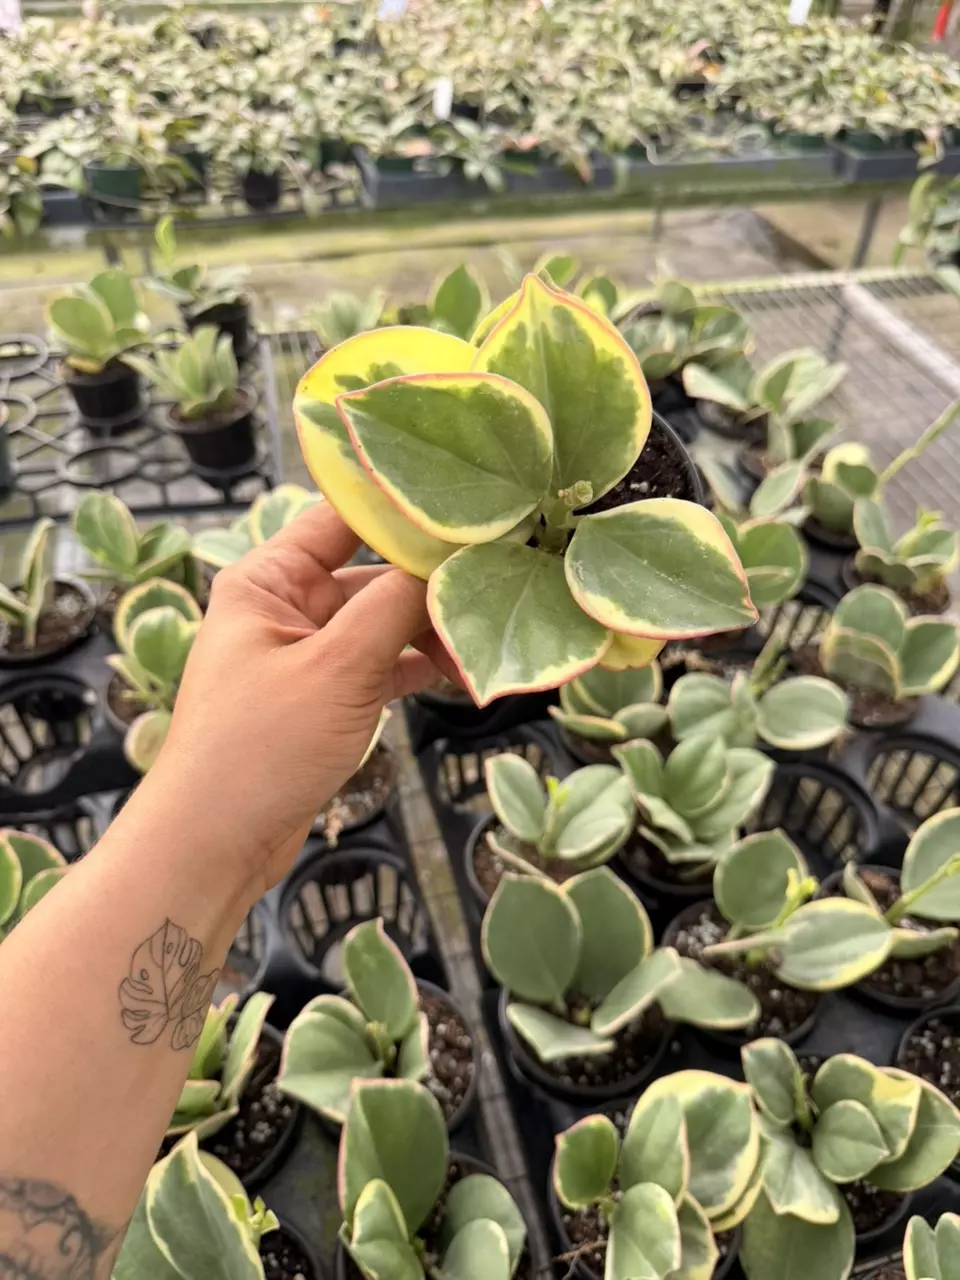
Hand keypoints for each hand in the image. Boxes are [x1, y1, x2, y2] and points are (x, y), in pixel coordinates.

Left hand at [140, 501, 451, 901]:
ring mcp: (306, 653)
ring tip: (483, 652)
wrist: (214, 846)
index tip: (474, 508)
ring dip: (433, 633)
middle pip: (374, 573)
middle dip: (433, 585)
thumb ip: (394, 606)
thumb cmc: (260, 747)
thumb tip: (452, 561)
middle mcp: (285, 605)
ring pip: (385, 623)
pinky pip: (382, 664)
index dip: (405, 508)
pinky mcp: (324, 696)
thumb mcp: (337, 667)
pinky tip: (462, 673)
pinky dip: (419, 667)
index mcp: (268, 579)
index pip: (344, 517)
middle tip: (499, 594)